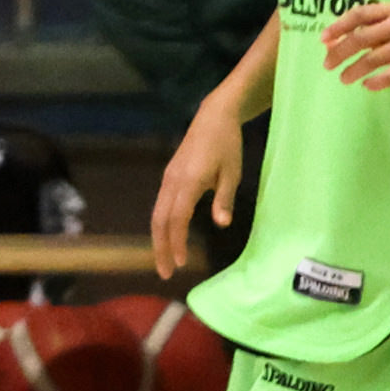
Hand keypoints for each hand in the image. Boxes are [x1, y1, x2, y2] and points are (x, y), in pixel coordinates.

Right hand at [149, 98, 244, 279]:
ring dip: (159, 239)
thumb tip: (222, 224)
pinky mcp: (170, 177)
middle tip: (165, 273)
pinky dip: (162, 226)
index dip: (177, 242)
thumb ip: (225, 199)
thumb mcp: (233, 172)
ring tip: (165, 261)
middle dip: (161, 248)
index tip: (182, 264)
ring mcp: (168, 179)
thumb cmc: (228, 144)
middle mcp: (172, 181)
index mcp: (189, 181)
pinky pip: (161, 205)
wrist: (213, 117)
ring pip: (157, 214)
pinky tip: (169, 237)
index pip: (177, 218)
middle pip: (159, 220)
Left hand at [320, 1, 389, 91]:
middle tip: (327, 65)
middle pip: (362, 38)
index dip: (339, 27)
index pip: (359, 15)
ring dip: (354, 70)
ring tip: (343, 78)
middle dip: (340, 52)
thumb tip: (329, 43)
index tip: (323, 40)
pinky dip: (377, 81)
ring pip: (374, 58)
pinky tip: (367, 85)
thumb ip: (365, 32)